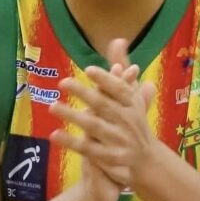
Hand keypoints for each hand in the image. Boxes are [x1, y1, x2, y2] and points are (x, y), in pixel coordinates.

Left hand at [50, 38, 156, 197]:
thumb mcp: (131, 96)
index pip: (120, 89)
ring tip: (52, 107)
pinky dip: (71, 142)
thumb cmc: (134, 121)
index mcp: (132, 104)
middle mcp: (128, 121)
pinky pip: (88, 149)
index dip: (106, 80)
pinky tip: (54, 134)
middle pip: (104, 106)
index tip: (89, 69)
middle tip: (62, 82)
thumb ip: (121, 70)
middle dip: (84, 93)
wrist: (147, 161)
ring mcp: (120, 141)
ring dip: (73, 116)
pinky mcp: (110, 158)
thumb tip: (117, 40)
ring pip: (93, 127)